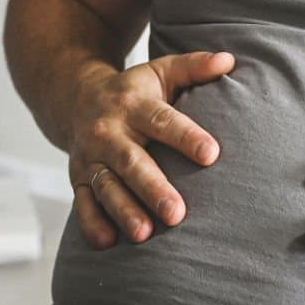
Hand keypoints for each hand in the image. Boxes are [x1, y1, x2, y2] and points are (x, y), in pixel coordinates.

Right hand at [69, 51, 233, 248]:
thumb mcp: (161, 71)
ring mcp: (91, 158)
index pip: (163, 121)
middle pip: (132, 162)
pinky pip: (83, 204)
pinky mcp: (78, 179)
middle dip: (153, 189)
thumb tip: (229, 61)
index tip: (212, 154)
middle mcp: (109, 132)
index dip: (187, 137)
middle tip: (178, 214)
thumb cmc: (133, 90)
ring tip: (145, 234)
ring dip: (124, 212)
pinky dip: (92, 224)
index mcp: (133, 104)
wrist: (76, 98)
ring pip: (107, 188)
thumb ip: (194, 67)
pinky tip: (107, 243)